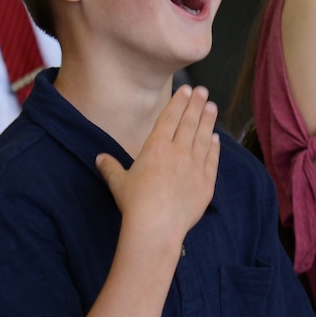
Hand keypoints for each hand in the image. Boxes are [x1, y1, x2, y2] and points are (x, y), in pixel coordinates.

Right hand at [95, 86, 219, 248]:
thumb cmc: (135, 204)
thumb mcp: (118, 183)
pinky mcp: (206, 183)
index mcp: (156, 147)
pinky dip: (214, 147)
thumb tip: (100, 158)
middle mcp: (178, 152)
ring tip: (212, 107)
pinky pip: (212, 160)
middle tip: (204, 91)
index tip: (186, 90)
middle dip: (196, 104)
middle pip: (189, 123)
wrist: (157, 226)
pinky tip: (216, 138)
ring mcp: (194, 166)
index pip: (170, 118)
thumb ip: (111, 168)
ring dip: (208, 121)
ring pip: (203, 137)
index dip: (178, 102)